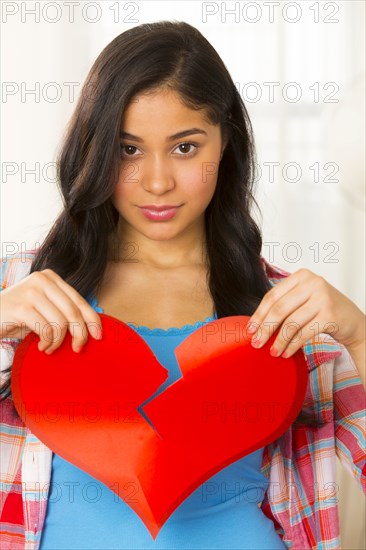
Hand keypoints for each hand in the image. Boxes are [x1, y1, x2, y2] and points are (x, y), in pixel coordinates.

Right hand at [0, 269, 102, 353]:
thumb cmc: (17, 316)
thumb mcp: (44, 309)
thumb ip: (63, 310)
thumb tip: (91, 327)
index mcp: (51, 278)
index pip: (79, 300)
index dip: (92, 319)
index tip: (99, 336)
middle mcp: (42, 280)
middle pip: (73, 311)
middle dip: (79, 334)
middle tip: (76, 349)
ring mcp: (30, 292)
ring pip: (60, 323)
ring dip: (58, 342)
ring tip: (49, 348)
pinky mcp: (21, 307)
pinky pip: (46, 330)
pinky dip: (47, 342)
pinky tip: (40, 346)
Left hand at [246, 268, 365, 358]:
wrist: (352, 321)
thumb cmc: (323, 310)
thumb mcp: (304, 299)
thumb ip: (284, 303)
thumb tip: (255, 323)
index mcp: (301, 276)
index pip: (272, 295)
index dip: (259, 314)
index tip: (250, 329)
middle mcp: (313, 283)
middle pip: (279, 309)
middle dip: (265, 328)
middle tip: (256, 343)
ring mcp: (323, 298)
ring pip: (291, 323)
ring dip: (279, 341)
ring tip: (273, 352)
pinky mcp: (330, 315)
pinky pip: (304, 333)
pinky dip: (292, 345)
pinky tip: (286, 353)